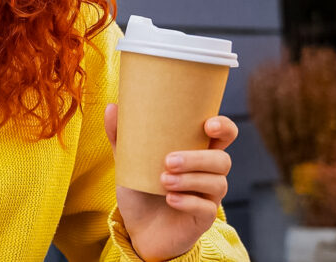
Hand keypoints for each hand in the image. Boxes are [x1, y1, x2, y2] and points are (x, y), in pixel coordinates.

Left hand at [104, 104, 237, 261]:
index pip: (224, 135)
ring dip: (189, 180)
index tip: (209, 125)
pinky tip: (170, 199)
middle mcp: (209, 173)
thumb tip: (111, 107)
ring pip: (217, 183)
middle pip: (222, 160)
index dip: (224, 127)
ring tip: (163, 181)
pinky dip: (188, 202)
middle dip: (198, 158)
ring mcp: (209, 196)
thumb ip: (121, 136)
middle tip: (168, 161)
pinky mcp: (204, 218)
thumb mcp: (128, 161)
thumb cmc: (140, 189)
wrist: (139, 228)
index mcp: (197, 152)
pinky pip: (206, 208)